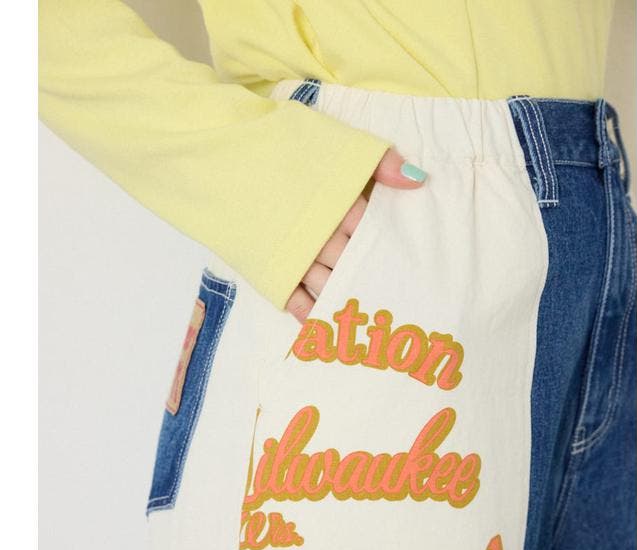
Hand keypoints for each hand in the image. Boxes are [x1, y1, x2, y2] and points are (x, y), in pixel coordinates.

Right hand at [285, 148, 427, 321]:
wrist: (217, 155)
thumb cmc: (274, 141)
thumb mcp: (329, 139)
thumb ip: (377, 160)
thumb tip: (419, 181)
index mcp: (337, 201)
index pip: (372, 229)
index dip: (388, 242)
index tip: (407, 260)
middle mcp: (320, 232)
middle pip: (353, 260)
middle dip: (372, 276)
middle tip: (396, 299)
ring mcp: (294, 254)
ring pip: (329, 283)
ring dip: (347, 298)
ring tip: (369, 318)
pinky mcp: (271, 268)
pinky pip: (296, 299)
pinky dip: (311, 312)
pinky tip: (325, 323)